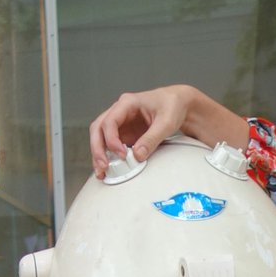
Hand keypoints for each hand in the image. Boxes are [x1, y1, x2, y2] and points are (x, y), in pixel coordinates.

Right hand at [88, 85, 247, 177]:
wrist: (178, 105)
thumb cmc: (172, 107)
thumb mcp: (166, 122)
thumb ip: (152, 139)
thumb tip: (137, 156)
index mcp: (127, 103)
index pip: (110, 120)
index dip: (112, 139)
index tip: (121, 154)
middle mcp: (119, 112)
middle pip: (98, 129)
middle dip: (98, 148)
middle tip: (103, 167)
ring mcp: (121, 124)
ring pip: (100, 137)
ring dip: (99, 155)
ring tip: (102, 173)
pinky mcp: (125, 135)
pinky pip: (111, 146)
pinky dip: (108, 158)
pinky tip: (109, 171)